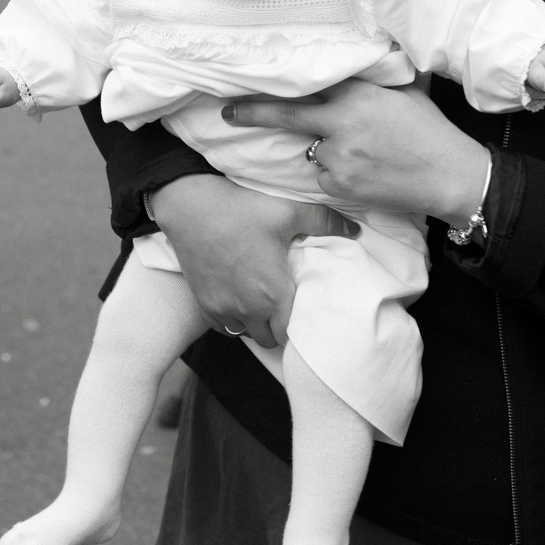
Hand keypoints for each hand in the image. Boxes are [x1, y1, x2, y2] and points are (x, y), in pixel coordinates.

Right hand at [149, 175, 351, 348]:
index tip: (302, 309)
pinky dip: (234, 321)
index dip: (300, 324)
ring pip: (247, 334)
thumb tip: (354, 230)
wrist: (190, 205)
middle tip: (285, 305)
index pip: (293, 332)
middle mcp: (248, 309)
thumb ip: (324, 222)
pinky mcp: (204, 303)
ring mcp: (223, 308)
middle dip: (280, 327)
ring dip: (256, 325)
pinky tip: (238, 300)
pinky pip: (224, 327)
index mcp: (273, 294)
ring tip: (262, 303)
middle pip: (271, 339)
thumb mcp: (288, 211)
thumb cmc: (240, 209)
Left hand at [222, 79, 489, 227]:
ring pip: (315, 151)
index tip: (246, 82)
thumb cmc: (431, 132)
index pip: (305, 85)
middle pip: (287, 116)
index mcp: (356, 94)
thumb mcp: (403, 94)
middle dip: (252, 113)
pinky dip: (338, 175)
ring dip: (327, 151)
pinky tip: (367, 172)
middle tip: (226, 113)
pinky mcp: (340, 183)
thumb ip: (372, 83)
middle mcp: (342, 122)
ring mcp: (339, 155)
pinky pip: (326, 176)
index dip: (274, 86)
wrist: (452, 176)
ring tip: (367, 154)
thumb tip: (353, 65)